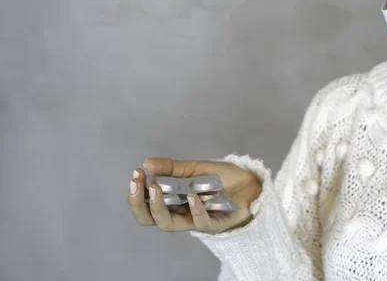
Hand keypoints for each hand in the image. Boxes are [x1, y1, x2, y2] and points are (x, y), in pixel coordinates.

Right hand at [128, 158, 262, 233]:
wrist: (250, 185)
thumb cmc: (223, 180)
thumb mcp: (195, 169)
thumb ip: (173, 168)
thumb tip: (147, 163)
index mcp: (173, 201)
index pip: (146, 204)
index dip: (137, 193)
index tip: (136, 173)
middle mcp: (181, 214)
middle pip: (151, 219)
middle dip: (139, 203)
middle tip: (137, 183)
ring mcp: (197, 220)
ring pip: (169, 224)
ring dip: (159, 207)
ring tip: (156, 188)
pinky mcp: (215, 224)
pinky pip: (201, 222)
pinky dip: (194, 209)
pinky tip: (191, 196)